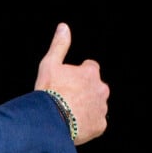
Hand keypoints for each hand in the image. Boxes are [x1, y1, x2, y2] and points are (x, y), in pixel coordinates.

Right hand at [34, 22, 109, 144]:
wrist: (51, 120)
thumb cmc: (50, 89)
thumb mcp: (50, 63)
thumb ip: (60, 45)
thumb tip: (63, 26)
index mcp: (90, 73)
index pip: (90, 67)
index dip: (78, 73)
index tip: (67, 79)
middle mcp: (101, 89)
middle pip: (95, 86)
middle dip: (85, 90)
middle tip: (66, 96)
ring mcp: (102, 108)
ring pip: (96, 104)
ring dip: (86, 105)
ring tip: (68, 111)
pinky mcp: (100, 126)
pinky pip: (95, 122)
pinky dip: (87, 122)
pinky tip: (73, 122)